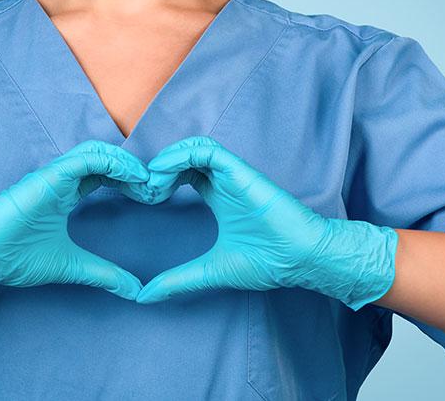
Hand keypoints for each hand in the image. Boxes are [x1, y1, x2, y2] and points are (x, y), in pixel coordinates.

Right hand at [0, 141, 147, 302]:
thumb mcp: (71, 266)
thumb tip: (135, 290)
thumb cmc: (14, 257)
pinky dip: (113, 163)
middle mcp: (62, 179)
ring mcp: (55, 174)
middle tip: (156, 187)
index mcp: (66, 193)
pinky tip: (133, 177)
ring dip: (127, 164)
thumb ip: (104, 274)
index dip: (129, 181)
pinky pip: (87, 159)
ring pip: (99, 153)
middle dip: (133, 170)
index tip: (150, 196)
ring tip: (148, 182)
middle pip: (106, 160)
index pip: (104, 175)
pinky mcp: (49, 175)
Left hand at [136, 137, 397, 309]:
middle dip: (158, 168)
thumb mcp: (209, 270)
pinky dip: (180, 156)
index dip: (160, 179)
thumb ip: (177, 280)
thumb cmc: (267, 262)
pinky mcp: (240, 171)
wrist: (300, 259)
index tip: (144, 199)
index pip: (182, 173)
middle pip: (183, 156)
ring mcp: (231, 174)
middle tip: (144, 191)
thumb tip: (144, 296)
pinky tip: (164, 174)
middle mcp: (223, 181)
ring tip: (153, 182)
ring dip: (167, 159)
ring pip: (192, 147)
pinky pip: (206, 151)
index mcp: (217, 195)